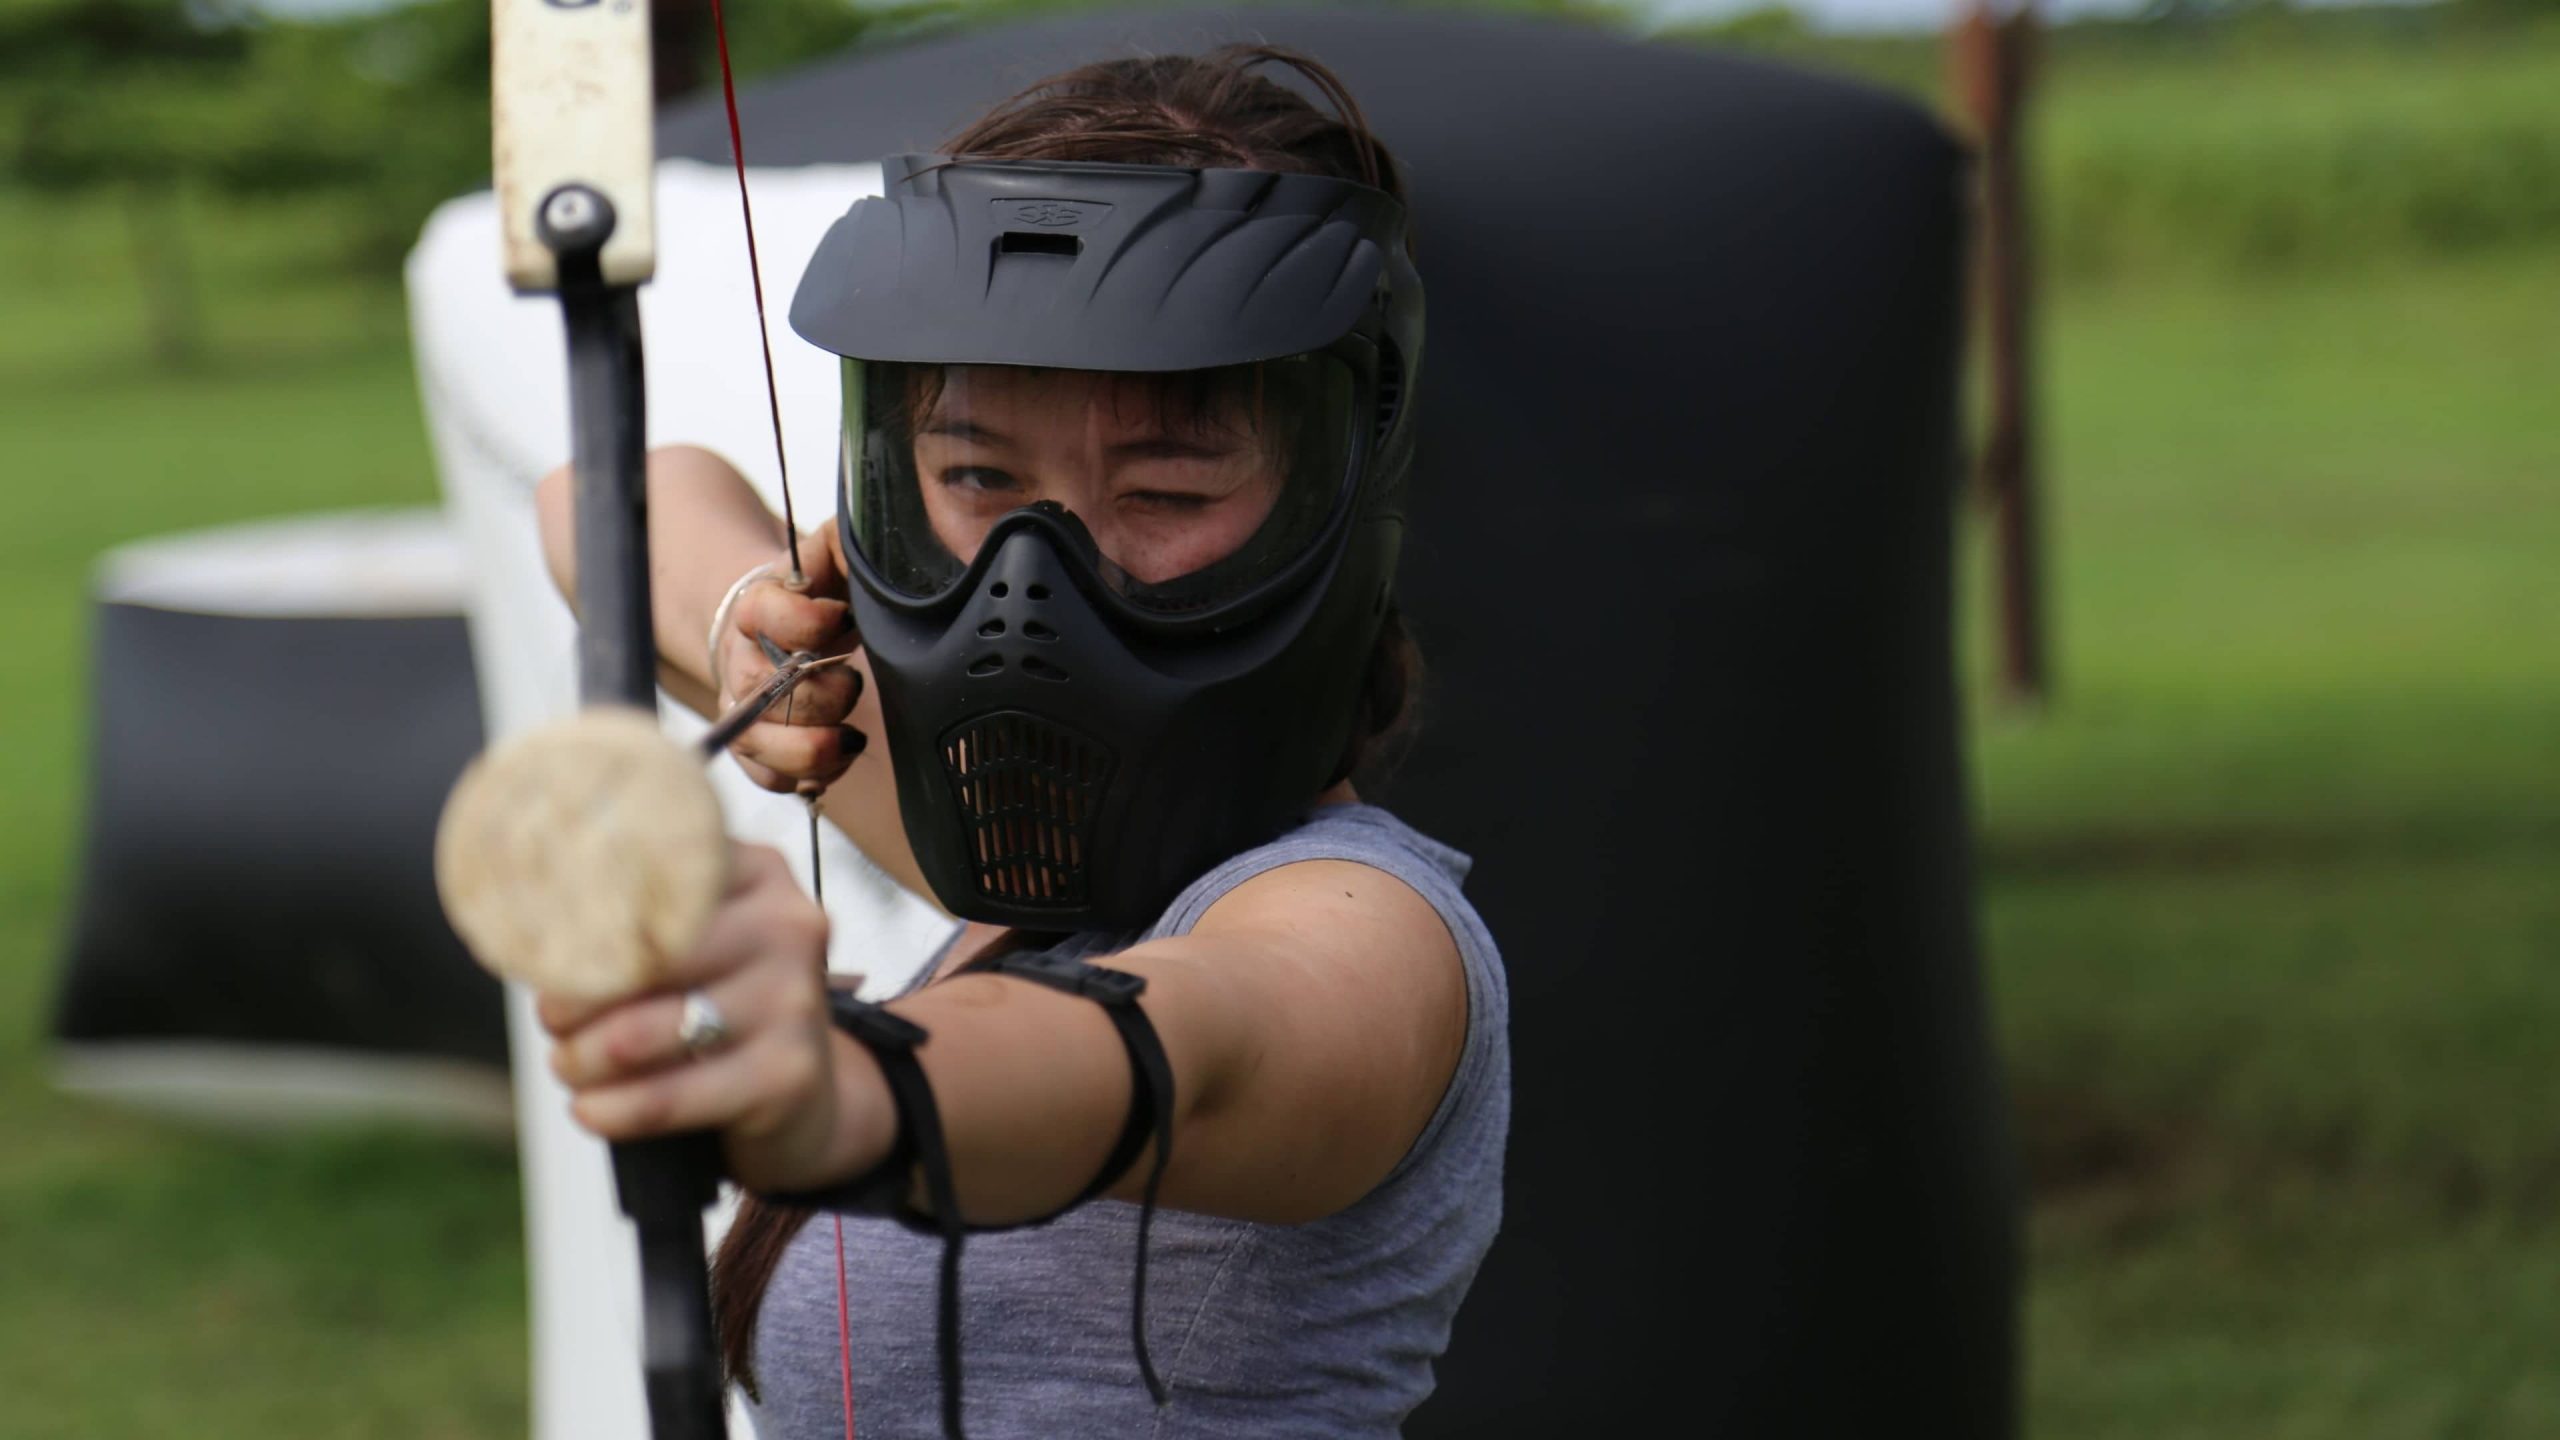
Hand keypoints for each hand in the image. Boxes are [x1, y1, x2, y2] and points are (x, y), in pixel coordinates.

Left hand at [537, 843, 894, 1192]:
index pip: (651, 877)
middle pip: (640, 956)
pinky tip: (588, 1109)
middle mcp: (786, 926)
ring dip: (580, 1058)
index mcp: (758, 872)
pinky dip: (610, 1110)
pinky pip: (665, 1098)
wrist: (804, 1096)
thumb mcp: (699, 943)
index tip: (542, 948)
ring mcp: (793, 1001)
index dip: (579, 915)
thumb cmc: (722, 1005)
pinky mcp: (785, 1075)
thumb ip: (635, 918)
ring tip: (568, 1065)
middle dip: (571, 996)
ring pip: (639, 1033)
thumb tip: (521, 923)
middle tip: (554, 1019)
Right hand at [717, 526, 867, 793]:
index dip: (805, 621)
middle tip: (854, 681)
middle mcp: (742, 662)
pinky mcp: (757, 750)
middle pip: (765, 689)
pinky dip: (808, 778)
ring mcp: (745, 710)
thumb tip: (859, 542)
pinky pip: (769, 779)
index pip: (761, 612)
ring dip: (813, 748)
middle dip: (823, 695)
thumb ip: (841, 546)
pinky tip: (837, 759)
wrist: (781, 630)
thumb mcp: (829, 558)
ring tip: (851, 736)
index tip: (844, 618)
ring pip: (758, 742)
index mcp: (756, 608)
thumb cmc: (818, 594)